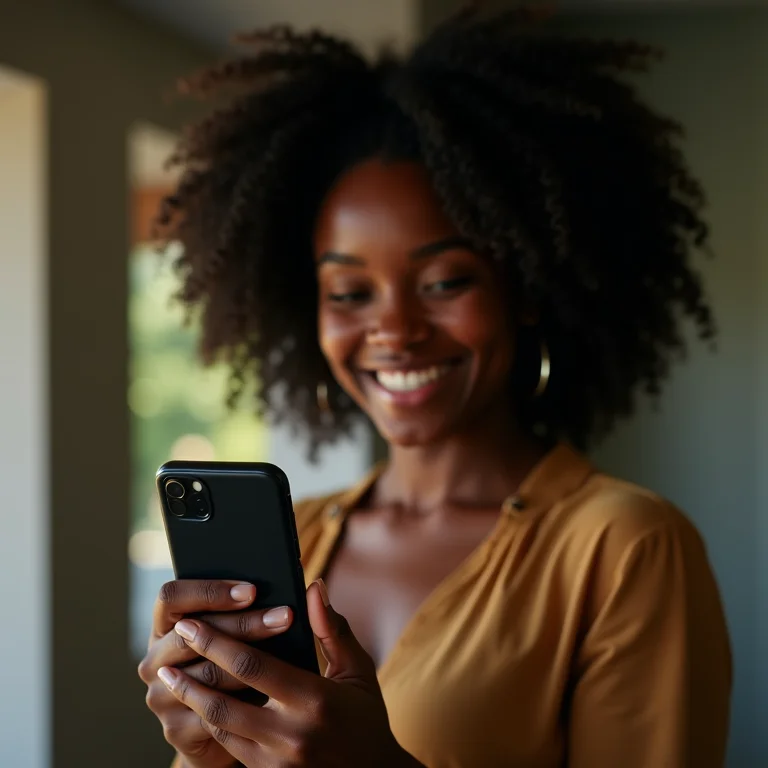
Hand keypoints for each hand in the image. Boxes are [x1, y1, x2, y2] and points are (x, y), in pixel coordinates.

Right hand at [138, 579, 294, 767]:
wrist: (237, 729)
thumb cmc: (246, 668)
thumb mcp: (249, 629)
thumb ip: (277, 607)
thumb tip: (316, 588)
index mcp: (166, 624)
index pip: (172, 597)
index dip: (209, 591)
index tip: (252, 590)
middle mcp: (156, 657)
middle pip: (193, 634)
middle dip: (243, 623)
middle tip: (285, 616)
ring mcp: (161, 696)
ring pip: (206, 674)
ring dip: (248, 659)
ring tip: (285, 645)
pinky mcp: (177, 729)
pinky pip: (211, 712)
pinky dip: (244, 699)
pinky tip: (274, 691)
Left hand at [156, 580, 420, 767]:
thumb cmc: (366, 718)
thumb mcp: (358, 671)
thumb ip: (332, 630)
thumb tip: (313, 588)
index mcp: (315, 700)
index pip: (253, 666)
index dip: (217, 642)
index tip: (192, 623)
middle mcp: (292, 735)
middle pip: (225, 702)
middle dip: (191, 673)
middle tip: (171, 648)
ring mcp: (277, 762)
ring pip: (220, 728)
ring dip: (193, 700)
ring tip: (171, 676)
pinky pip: (230, 747)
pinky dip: (211, 723)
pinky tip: (199, 703)